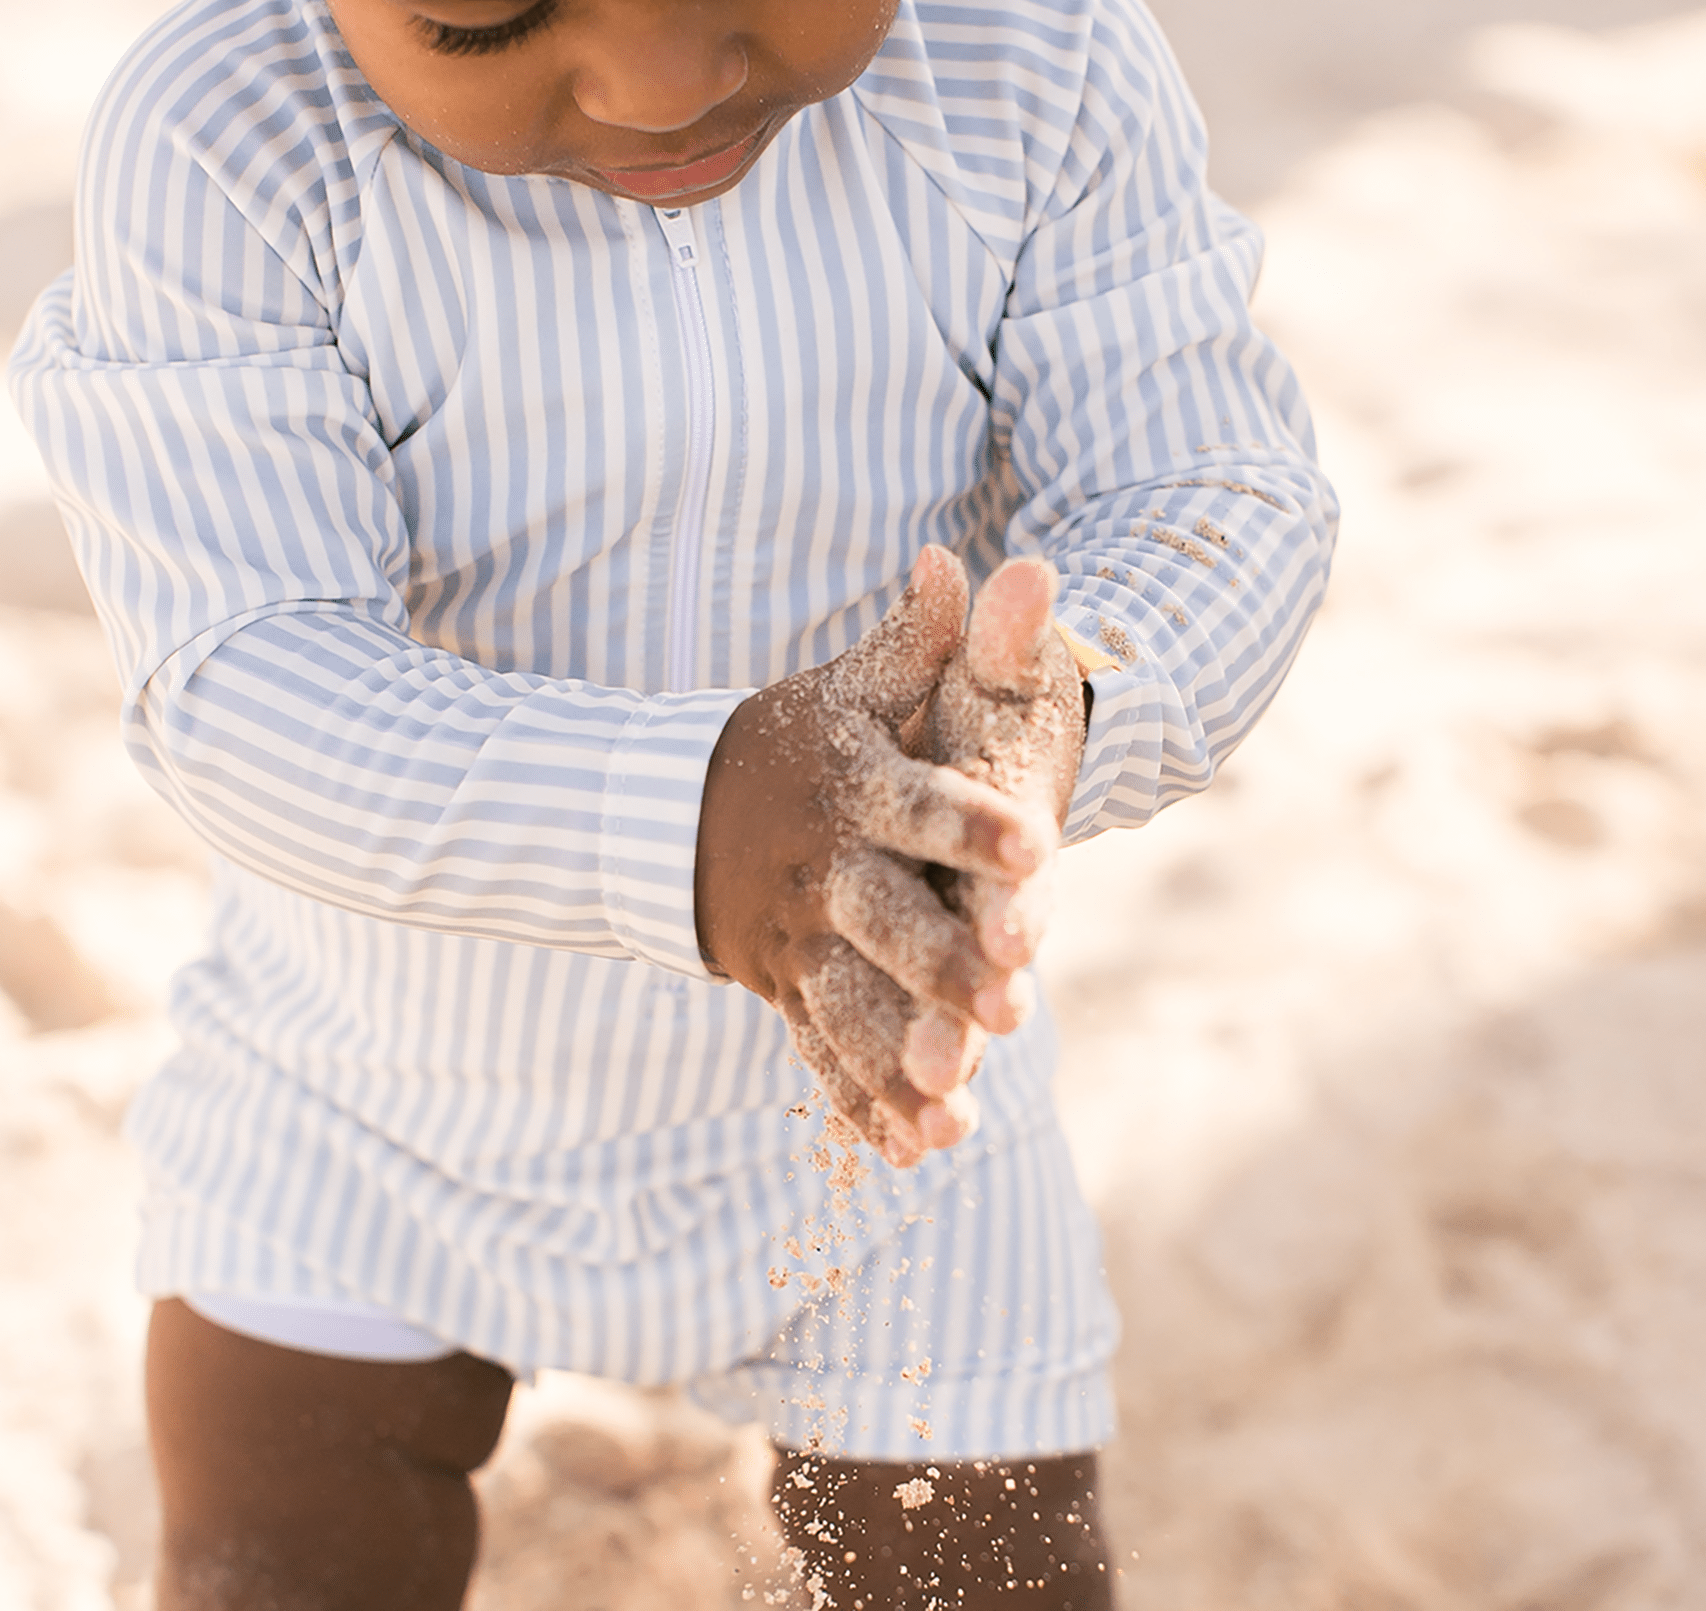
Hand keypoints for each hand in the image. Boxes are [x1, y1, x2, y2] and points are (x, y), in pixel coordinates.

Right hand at [694, 547, 1056, 1166]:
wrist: (670, 812)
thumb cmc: (790, 742)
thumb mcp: (844, 689)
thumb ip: (913, 643)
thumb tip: (959, 557)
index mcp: (849, 787)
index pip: (915, 803)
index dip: (970, 824)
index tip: (1035, 845)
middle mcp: (822, 869)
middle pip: (884, 919)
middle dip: (942, 963)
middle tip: (1013, 1001)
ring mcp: (797, 941)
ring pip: (849, 1003)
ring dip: (900, 1053)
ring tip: (958, 1101)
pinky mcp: (787, 992)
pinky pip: (821, 1053)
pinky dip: (865, 1104)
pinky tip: (920, 1148)